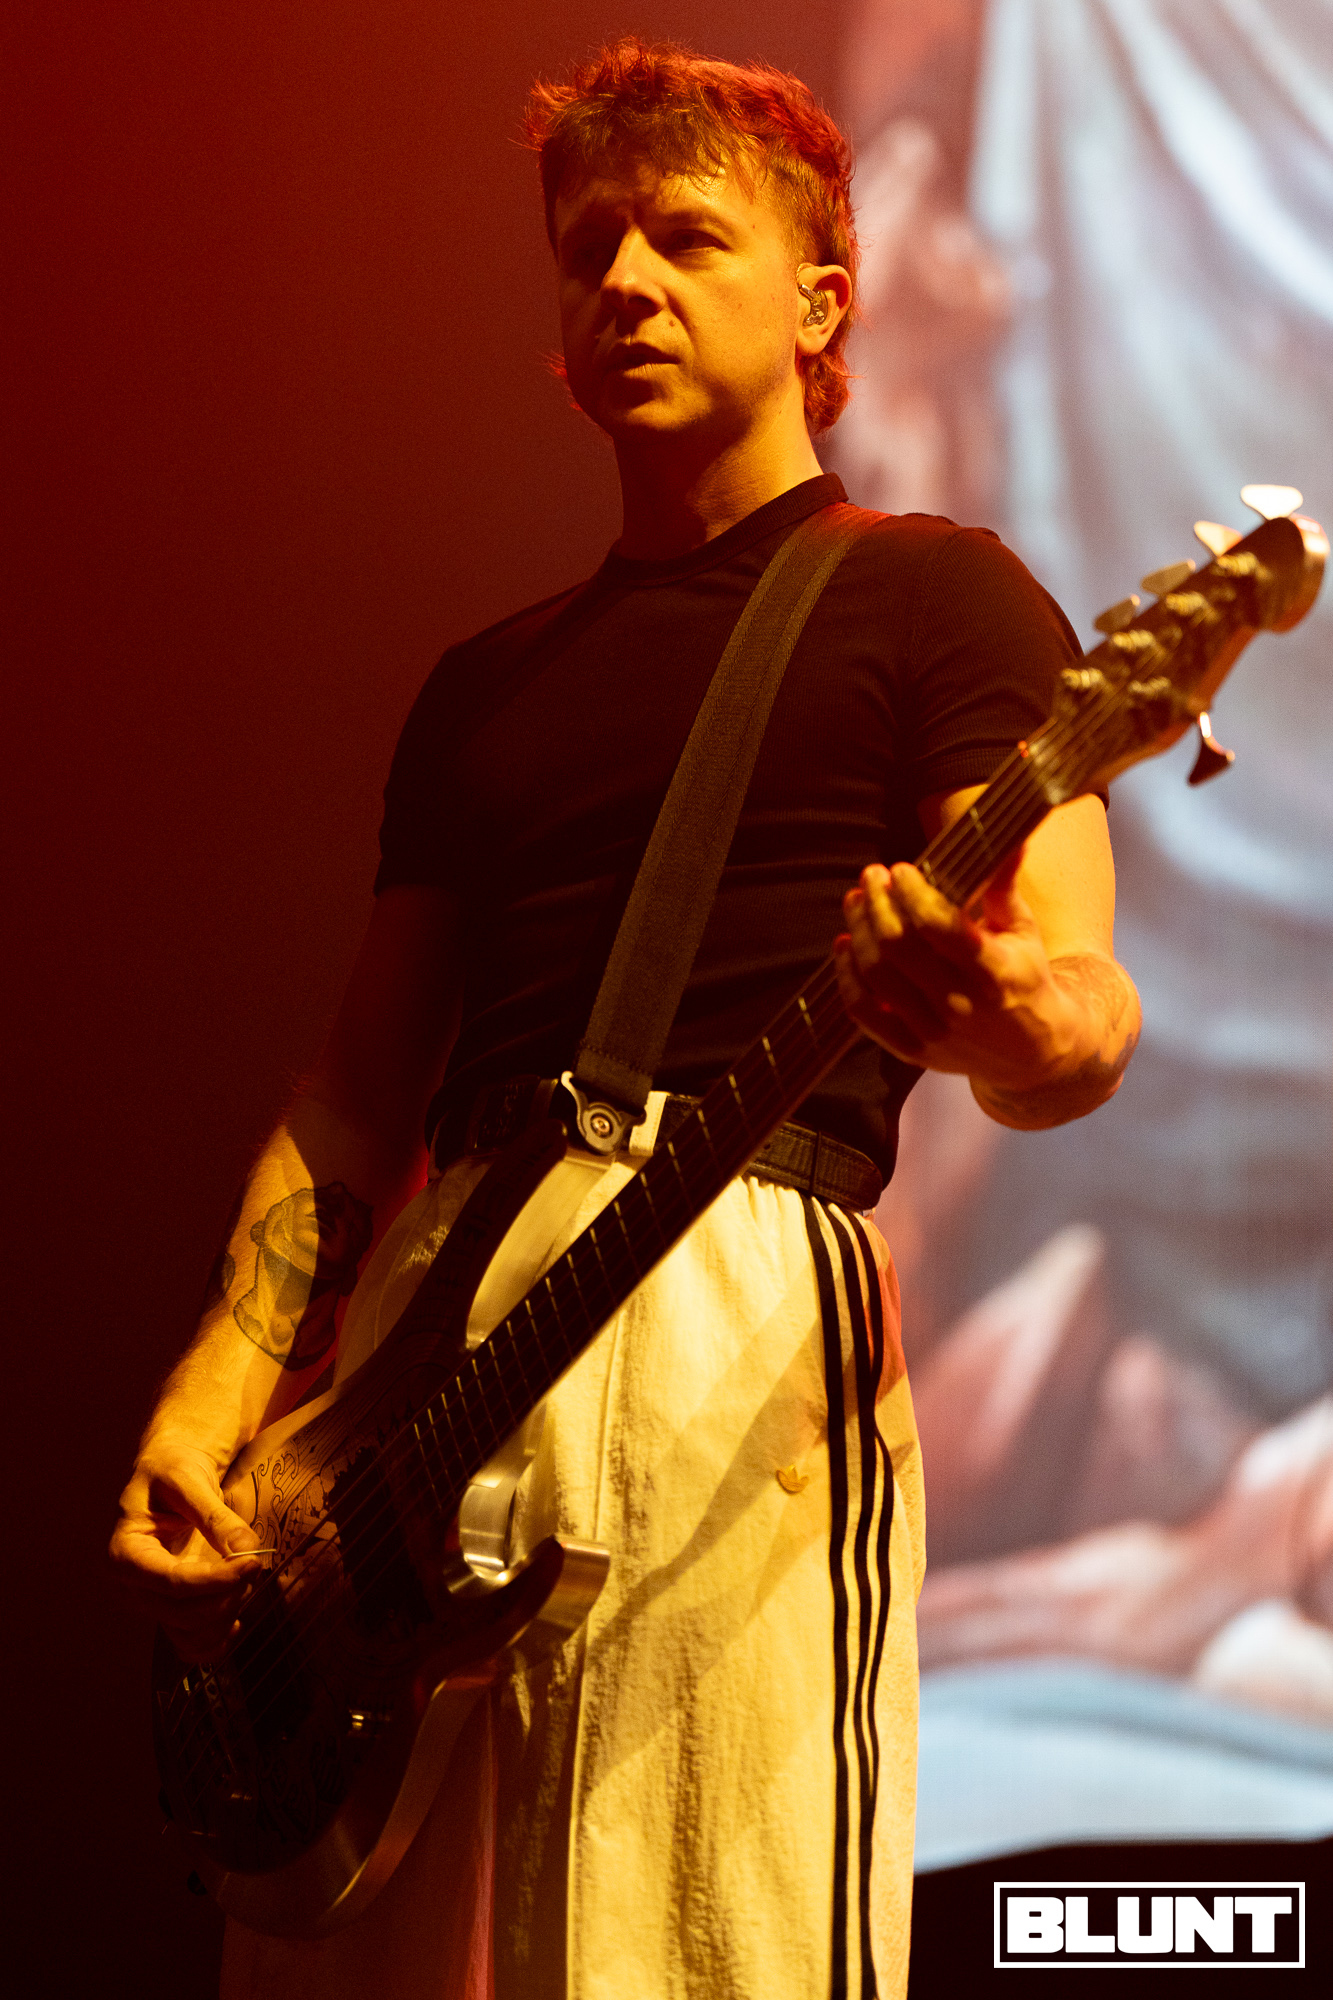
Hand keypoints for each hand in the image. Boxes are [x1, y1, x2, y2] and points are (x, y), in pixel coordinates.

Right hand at [110, 1435, 267, 1659]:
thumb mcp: (188, 1481)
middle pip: (184, 1613)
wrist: (168, 1476)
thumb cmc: (171, 1472)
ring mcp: (149, 1604)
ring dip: (227, 1612)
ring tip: (244, 1577)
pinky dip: (216, 1639)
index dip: (216, 1579)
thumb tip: (247, 1550)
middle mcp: (131, 1588)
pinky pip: (191, 1644)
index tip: (253, 1563)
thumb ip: (215, 1517)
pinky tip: (234, 1618)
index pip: (173, 1582)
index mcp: (124, 1554)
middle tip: (255, 1561)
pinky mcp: (168, 1611)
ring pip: (190, 1634)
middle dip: (227, 1593)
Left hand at [834, 851, 1082, 1097]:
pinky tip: (847, 946)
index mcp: (994, 971)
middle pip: (898, 946)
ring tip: (855, 902)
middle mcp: (962, 1005)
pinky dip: (847, 976)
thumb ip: (1004, 884)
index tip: (900, 870)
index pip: (940, 926)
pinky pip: (863, 1011)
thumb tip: (1012, 837)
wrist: (1033, 1052)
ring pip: (876, 975)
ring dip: (859, 931)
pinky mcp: (912, 1051)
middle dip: (877, 903)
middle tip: (872, 877)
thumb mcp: (1023, 930)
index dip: (912, 893)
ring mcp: (934, 1032)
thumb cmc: (1024, 978)